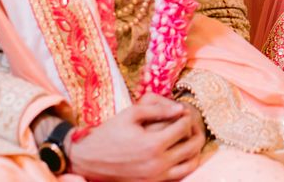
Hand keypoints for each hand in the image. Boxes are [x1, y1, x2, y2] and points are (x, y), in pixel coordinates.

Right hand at [69, 93, 203, 180]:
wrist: (88, 159)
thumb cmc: (109, 133)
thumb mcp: (131, 114)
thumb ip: (158, 109)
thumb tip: (180, 109)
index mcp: (153, 144)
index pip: (183, 127)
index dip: (186, 116)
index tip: (181, 111)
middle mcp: (157, 164)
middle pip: (192, 146)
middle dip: (195, 131)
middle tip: (190, 123)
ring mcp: (156, 178)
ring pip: (190, 164)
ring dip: (194, 149)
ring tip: (188, 138)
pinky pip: (179, 175)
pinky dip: (184, 163)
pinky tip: (177, 152)